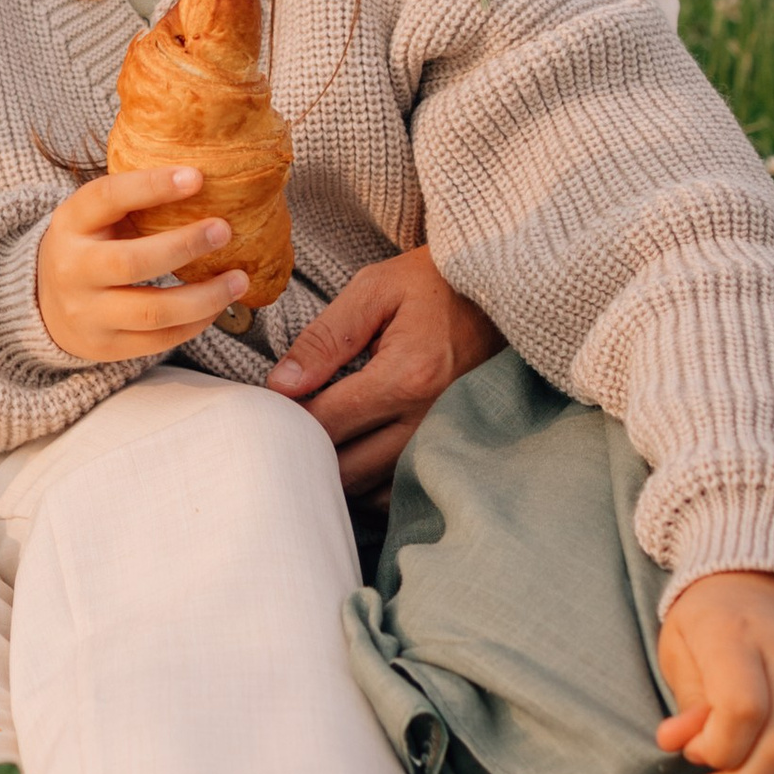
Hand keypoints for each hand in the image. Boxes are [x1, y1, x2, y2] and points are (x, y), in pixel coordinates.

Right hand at [33, 163, 251, 363]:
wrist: (44, 303)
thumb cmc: (89, 246)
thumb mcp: (95, 216)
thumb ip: (133, 200)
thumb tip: (201, 175)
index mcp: (71, 223)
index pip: (107, 198)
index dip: (151, 186)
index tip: (197, 177)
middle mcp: (73, 269)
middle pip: (131, 262)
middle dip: (184, 246)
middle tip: (224, 230)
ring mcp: (86, 313)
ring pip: (153, 310)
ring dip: (205, 296)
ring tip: (239, 279)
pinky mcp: (105, 346)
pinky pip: (160, 339)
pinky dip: (196, 322)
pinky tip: (217, 305)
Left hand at [265, 247, 502, 500]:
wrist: (503, 292)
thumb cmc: (433, 284)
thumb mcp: (374, 290)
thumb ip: (325, 338)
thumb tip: (281, 384)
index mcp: (406, 375)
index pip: (327, 421)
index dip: (288, 419)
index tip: (269, 408)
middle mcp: (429, 418)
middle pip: (347, 467)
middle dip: (308, 454)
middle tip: (284, 431)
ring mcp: (446, 440)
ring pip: (372, 488)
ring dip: (337, 473)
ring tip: (313, 443)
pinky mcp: (454, 448)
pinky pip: (401, 489)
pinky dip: (370, 483)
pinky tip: (352, 455)